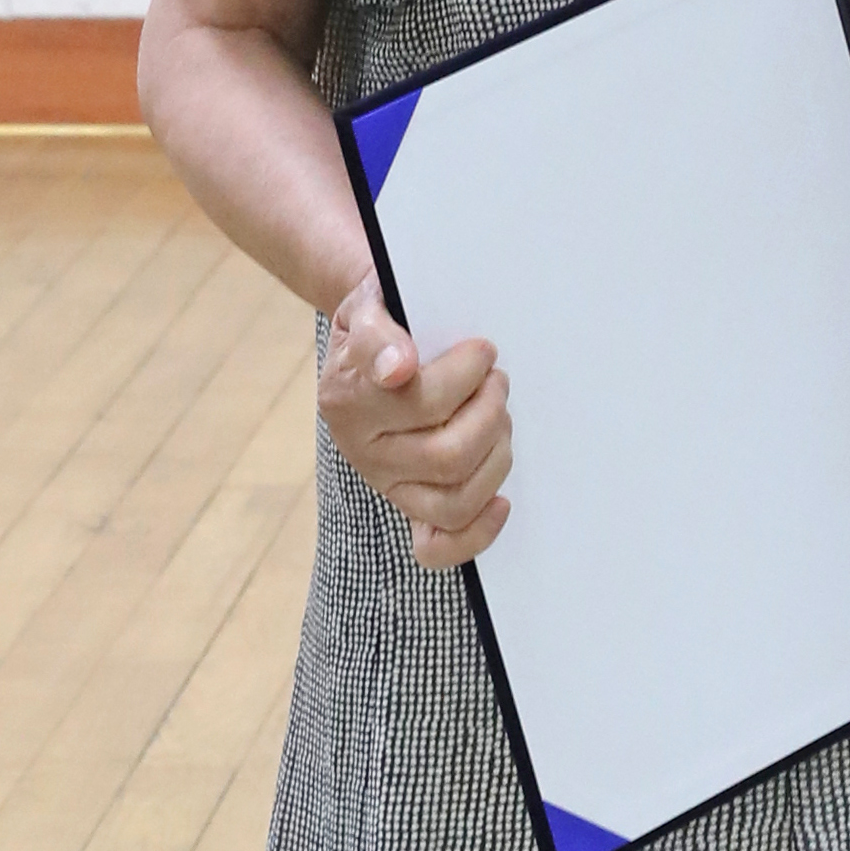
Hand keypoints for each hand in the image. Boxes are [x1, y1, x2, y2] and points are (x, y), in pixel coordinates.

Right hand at [319, 271, 514, 567]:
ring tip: (498, 416)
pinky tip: (502, 502)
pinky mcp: (410, 504)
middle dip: (490, 413)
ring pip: (455, 500)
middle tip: (497, 380)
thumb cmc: (384, 320)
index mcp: (347, 401)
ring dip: (496, 456)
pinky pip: (438, 544)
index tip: (483, 350)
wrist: (374, 337)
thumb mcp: (370, 306)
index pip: (424, 401)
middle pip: (449, 456)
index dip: (467, 374)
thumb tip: (398, 369)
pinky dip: (477, 533)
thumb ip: (379, 335)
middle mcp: (363, 451)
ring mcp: (387, 483)